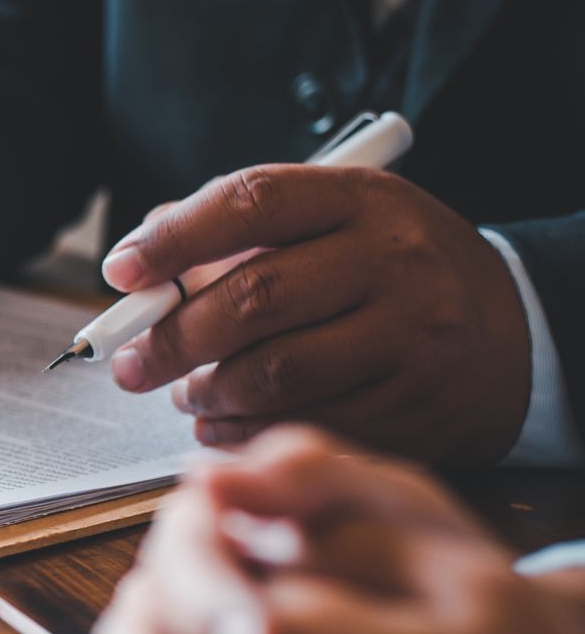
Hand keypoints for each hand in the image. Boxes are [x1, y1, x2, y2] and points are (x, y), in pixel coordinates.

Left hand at [99, 165, 530, 463]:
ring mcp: (412, 339)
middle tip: (132, 364)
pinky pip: (308, 428)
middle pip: (255, 298)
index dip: (173, 238)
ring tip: (185, 396)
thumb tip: (139, 260)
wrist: (512, 330)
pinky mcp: (417, 409)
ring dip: (207, 395)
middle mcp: (394, 262)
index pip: (252, 202)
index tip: (120, 272)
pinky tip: (223, 427)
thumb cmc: (388, 271)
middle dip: (173, 339)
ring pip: (276, 374)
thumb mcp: (336, 219)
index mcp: (362, 199)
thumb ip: (239, 231)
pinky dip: (245, 434)